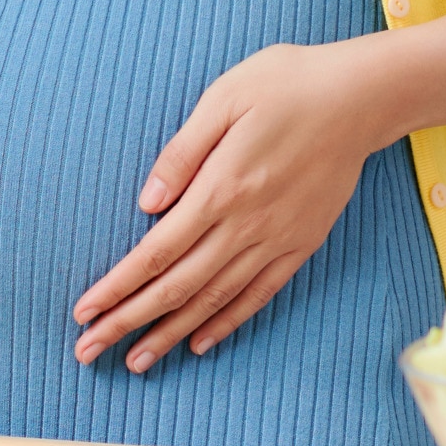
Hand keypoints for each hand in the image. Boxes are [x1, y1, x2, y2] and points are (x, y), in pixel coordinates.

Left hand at [70, 38, 401, 373]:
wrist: (361, 97)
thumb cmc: (287, 84)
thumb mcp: (224, 98)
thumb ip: (182, 153)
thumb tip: (147, 203)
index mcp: (221, 187)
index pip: (157, 252)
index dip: (118, 286)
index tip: (85, 312)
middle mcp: (247, 224)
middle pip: (178, 286)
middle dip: (130, 321)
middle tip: (90, 351)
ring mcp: (277, 239)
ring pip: (215, 299)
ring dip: (171, 333)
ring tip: (138, 361)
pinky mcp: (302, 244)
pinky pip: (259, 294)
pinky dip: (228, 322)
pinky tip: (201, 342)